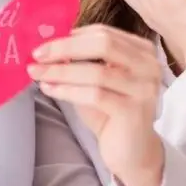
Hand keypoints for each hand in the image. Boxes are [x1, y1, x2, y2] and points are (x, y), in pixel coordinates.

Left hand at [29, 25, 164, 185]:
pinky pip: (95, 95)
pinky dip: (67, 90)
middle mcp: (148, 65)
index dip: (71, 36)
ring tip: (36, 73)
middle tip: (36, 54)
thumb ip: (81, 61)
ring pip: (96, 71)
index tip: (44, 43)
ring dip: (61, 71)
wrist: (133, 152)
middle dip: (65, 48)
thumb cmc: (111, 113)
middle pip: (103, 44)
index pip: (103, 32)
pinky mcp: (133, 111)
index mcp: (141, 51)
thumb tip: (48, 47)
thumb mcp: (96, 80)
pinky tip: (49, 89)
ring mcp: (144, 88)